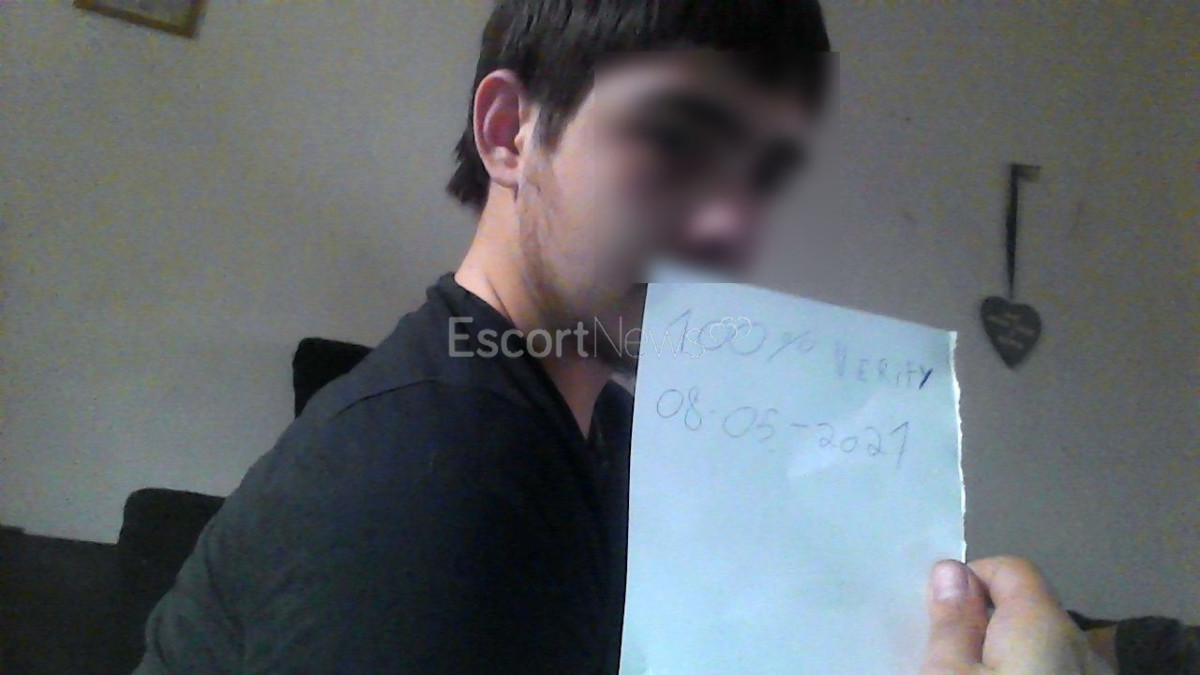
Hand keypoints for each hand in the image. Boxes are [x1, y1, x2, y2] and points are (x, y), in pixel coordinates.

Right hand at [922, 556, 1114, 673]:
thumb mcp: (948, 673)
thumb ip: (952, 624)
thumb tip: (951, 570)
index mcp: (1045, 623)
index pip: (1011, 567)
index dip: (970, 579)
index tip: (941, 616)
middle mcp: (1082, 644)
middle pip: (1029, 611)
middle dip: (988, 623)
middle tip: (951, 657)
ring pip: (1045, 648)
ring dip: (1011, 656)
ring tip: (978, 672)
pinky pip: (1059, 671)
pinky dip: (1034, 672)